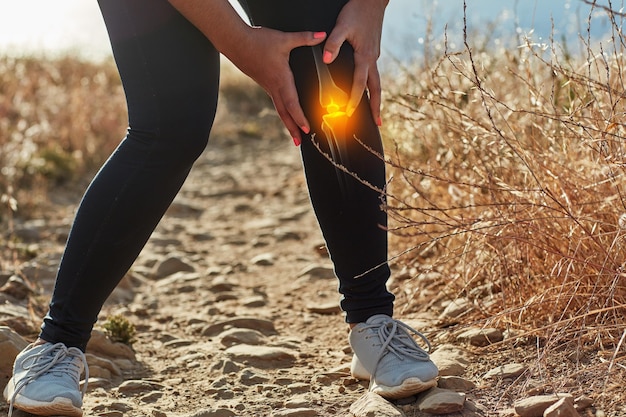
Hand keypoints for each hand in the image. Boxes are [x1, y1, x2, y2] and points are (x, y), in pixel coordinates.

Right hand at [225, 27, 326, 144]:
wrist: (235, 41)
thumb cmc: (259, 40)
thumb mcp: (284, 39)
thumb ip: (304, 38)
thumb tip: (322, 35)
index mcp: (281, 79)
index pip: (292, 103)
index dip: (300, 117)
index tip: (307, 129)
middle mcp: (274, 87)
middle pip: (284, 113)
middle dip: (292, 128)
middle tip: (299, 142)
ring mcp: (268, 87)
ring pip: (279, 109)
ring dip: (288, 123)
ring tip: (295, 136)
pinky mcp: (264, 83)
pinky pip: (275, 101)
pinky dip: (283, 111)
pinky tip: (286, 114)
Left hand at [323, 0, 387, 124]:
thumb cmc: (357, 11)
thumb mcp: (342, 25)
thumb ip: (333, 43)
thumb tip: (327, 60)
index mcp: (365, 56)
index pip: (360, 84)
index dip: (354, 100)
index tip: (349, 114)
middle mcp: (372, 59)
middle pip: (376, 88)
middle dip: (375, 107)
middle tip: (377, 123)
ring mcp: (374, 56)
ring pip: (376, 81)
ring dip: (376, 97)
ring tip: (375, 112)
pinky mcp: (373, 51)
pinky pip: (373, 73)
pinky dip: (372, 85)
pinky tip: (367, 89)